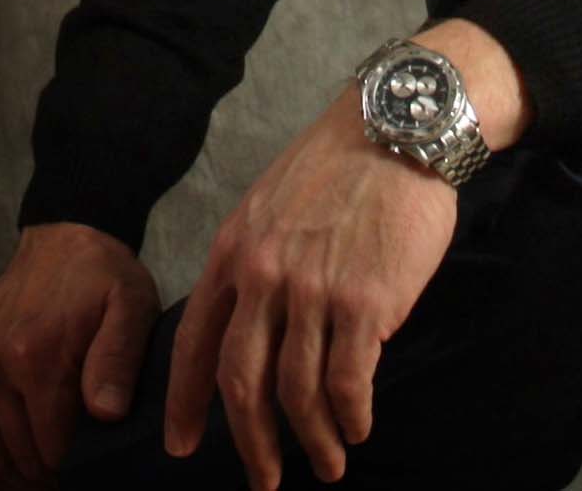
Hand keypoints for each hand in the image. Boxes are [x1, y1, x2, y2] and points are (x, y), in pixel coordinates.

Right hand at [0, 221, 160, 488]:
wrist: (62, 236)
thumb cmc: (103, 278)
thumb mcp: (131, 306)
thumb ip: (119, 359)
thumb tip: (107, 414)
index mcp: (36, 355)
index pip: (51, 448)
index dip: (72, 469)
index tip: (90, 468)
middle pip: (16, 454)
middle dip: (44, 475)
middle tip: (68, 474)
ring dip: (11, 474)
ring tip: (40, 475)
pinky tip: (2, 466)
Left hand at [164, 88, 459, 489]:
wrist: (400, 126)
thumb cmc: (344, 160)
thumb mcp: (273, 200)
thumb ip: (257, 259)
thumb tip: (256, 324)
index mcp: (235, 250)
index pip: (194, 342)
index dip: (184, 402)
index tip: (181, 445)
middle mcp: (265, 276)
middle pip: (242, 383)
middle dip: (251, 443)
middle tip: (263, 480)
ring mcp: (314, 291)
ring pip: (298, 393)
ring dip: (312, 440)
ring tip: (328, 463)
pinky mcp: (366, 302)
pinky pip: (348, 383)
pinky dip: (351, 416)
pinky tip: (358, 427)